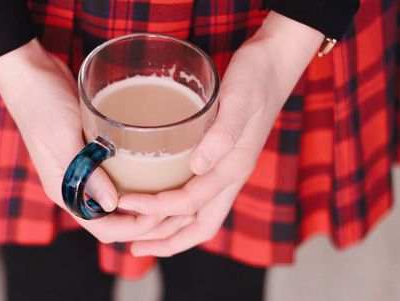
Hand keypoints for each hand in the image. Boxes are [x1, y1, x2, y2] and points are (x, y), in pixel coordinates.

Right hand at [0, 39, 162, 243]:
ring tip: (175, 192)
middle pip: (117, 220)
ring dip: (147, 202)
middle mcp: (77, 186)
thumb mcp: (62, 138)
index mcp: (65, 191)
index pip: (104, 228)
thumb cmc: (41, 104)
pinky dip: (139, 180)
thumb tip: (112, 204)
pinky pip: (120, 175)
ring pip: (120, 199)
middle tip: (178, 207)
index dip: (136, 227)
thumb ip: (84, 173)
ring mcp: (86, 170)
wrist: (31, 74)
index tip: (163, 212)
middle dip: (147, 220)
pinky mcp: (94, 153)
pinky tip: (159, 169)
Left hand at [119, 12, 324, 255]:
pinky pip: (198, 195)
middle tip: (134, 247)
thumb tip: (198, 166)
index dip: (158, 209)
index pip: (192, 202)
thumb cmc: (255, 78)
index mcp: (233, 167)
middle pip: (199, 224)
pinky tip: (159, 200)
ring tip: (141, 236)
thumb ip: (223, 134)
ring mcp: (225, 168)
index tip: (126, 204)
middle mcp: (229, 175)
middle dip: (167, 240)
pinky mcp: (219, 157)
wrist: (273, 64)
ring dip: (170, 229)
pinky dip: (178, 208)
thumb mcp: (239, 100)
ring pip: (198, 214)